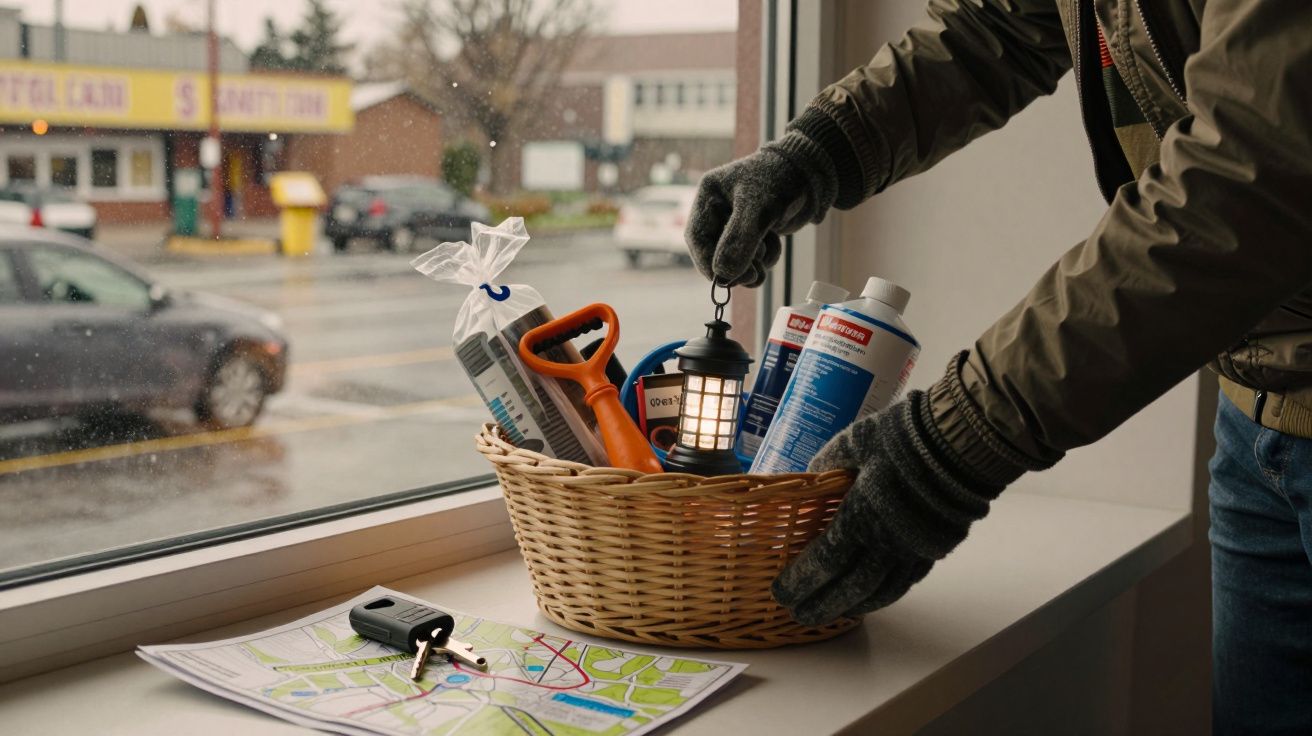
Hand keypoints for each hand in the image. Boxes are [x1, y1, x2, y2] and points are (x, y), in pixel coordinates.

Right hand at [684, 132, 838, 286]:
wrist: (813, 172)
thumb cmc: (781, 180)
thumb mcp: (758, 210)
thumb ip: (738, 242)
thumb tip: (723, 276)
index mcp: (710, 195)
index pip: (697, 237)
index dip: (707, 262)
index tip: (722, 280)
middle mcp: (719, 209)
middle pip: (715, 251)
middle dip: (734, 266)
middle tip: (753, 276)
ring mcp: (736, 222)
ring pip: (735, 258)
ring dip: (752, 264)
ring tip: (768, 253)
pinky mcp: (754, 231)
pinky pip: (752, 256)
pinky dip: (764, 258)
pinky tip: (774, 244)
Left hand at [771, 390, 1008, 625]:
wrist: (961, 440)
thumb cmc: (903, 436)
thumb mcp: (854, 442)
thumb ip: (829, 465)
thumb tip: (810, 480)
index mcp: (862, 515)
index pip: (825, 562)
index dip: (802, 582)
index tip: (781, 594)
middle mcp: (888, 542)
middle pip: (851, 587)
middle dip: (823, 605)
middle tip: (799, 616)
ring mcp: (914, 549)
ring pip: (882, 591)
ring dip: (855, 606)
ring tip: (832, 614)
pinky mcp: (935, 549)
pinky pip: (906, 582)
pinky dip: (885, 594)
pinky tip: (872, 597)